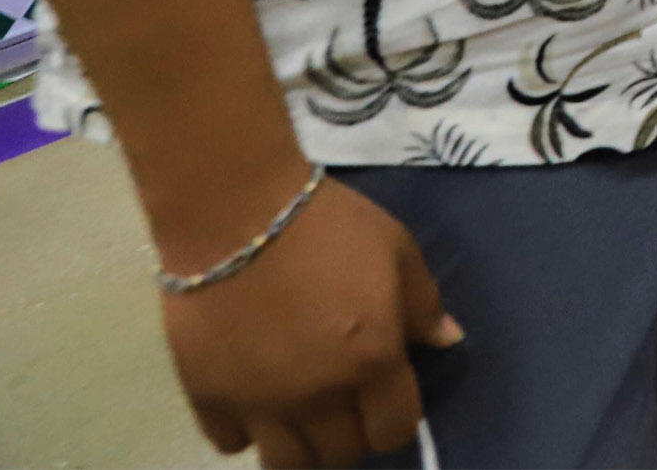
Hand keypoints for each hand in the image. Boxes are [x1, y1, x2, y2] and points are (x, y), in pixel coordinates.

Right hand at [161, 176, 458, 466]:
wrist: (237, 212)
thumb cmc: (328, 225)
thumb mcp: (397, 249)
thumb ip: (425, 304)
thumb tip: (448, 341)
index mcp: (373, 360)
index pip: (395, 431)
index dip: (395, 421)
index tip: (387, 399)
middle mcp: (318, 395)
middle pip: (341, 455)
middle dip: (351, 435)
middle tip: (344, 405)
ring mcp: (259, 403)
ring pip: (287, 465)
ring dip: (302, 447)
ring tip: (302, 417)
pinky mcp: (208, 398)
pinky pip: (231, 443)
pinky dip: (246, 431)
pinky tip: (254, 400)